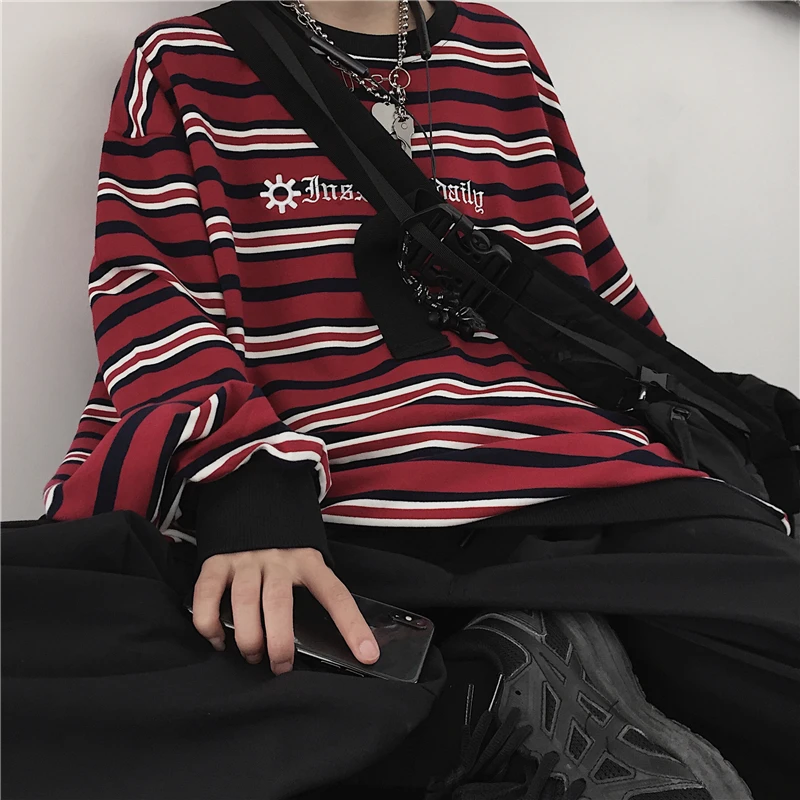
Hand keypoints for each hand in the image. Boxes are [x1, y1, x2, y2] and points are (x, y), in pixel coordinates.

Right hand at [191, 547, 379, 675]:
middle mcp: (277, 559)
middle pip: (279, 604)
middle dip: (280, 644)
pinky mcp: (216, 561)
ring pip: (243, 604)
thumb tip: (326, 637)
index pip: (335, 594)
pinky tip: (219, 639)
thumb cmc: (285, 543)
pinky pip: (206, 597)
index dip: (352, 626)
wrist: (252, 497)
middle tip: (281, 667)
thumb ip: (311, 589)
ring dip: (248, 639)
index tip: (368, 654)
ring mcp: (245, 559)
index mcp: (308, 560)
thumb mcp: (307, 557)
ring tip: (253, 656)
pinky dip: (209, 625)